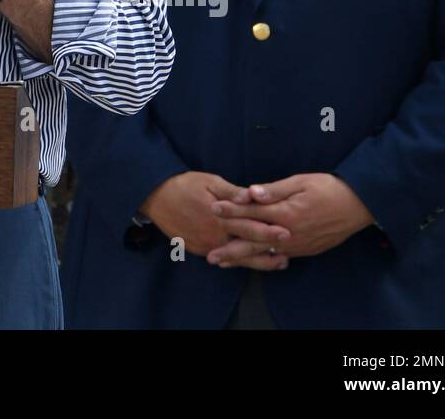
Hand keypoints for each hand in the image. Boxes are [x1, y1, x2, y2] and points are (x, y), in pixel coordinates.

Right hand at [141, 172, 288, 269]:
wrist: (155, 197)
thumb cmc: (184, 185)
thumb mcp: (209, 182)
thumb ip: (232, 193)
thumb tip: (252, 196)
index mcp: (219, 217)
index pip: (249, 225)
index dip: (269, 230)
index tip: (288, 232)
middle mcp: (214, 235)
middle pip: (246, 246)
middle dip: (269, 250)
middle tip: (289, 253)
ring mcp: (206, 246)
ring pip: (236, 257)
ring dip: (257, 260)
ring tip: (278, 263)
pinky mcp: (198, 250)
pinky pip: (223, 257)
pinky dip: (238, 260)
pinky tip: (251, 260)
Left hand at [210, 173, 373, 259]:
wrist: (358, 205)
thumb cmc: (328, 188)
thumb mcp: (300, 181)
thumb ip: (274, 189)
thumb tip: (251, 193)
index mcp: (286, 213)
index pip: (252, 213)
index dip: (231, 211)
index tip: (213, 209)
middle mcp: (290, 233)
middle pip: (254, 242)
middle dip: (231, 248)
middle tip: (211, 256)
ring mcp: (298, 244)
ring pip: (265, 253)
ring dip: (244, 258)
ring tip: (225, 263)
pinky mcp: (306, 249)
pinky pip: (280, 256)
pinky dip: (264, 260)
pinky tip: (254, 262)